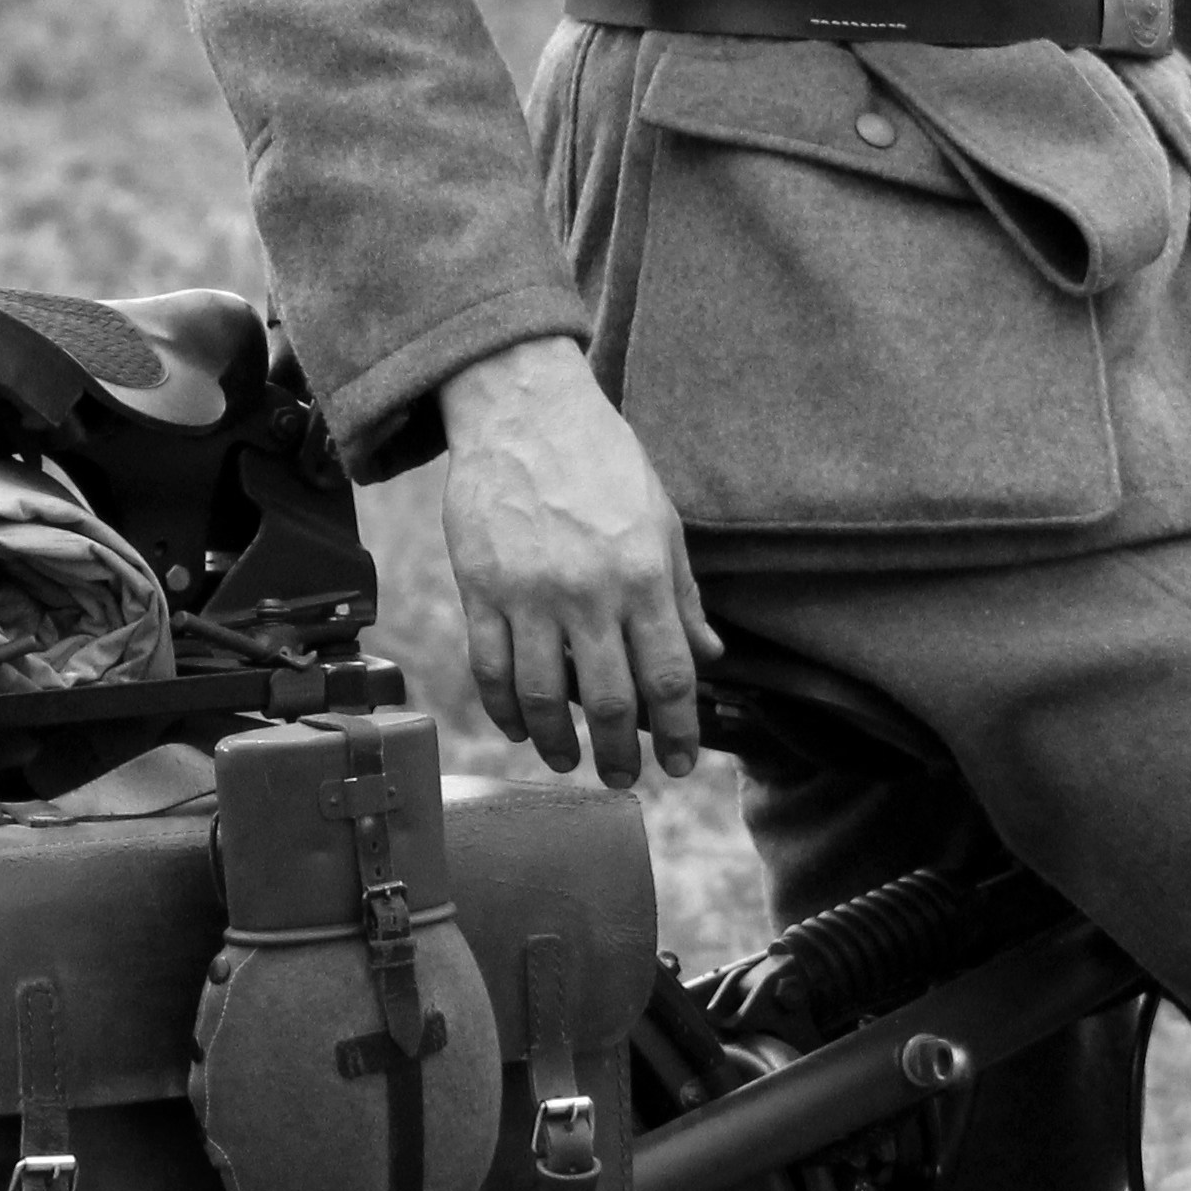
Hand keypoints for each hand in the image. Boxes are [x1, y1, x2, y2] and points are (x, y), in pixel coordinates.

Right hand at [436, 338, 720, 785]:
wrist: (524, 410)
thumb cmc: (601, 461)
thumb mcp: (661, 520)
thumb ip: (683, 595)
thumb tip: (710, 656)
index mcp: (644, 574)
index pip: (670, 677)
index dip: (679, 732)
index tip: (680, 765)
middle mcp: (590, 592)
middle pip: (611, 701)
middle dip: (621, 754)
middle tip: (621, 780)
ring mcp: (530, 594)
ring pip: (544, 697)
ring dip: (558, 742)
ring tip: (569, 760)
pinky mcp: (480, 589)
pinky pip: (491, 669)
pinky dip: (504, 709)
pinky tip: (518, 727)